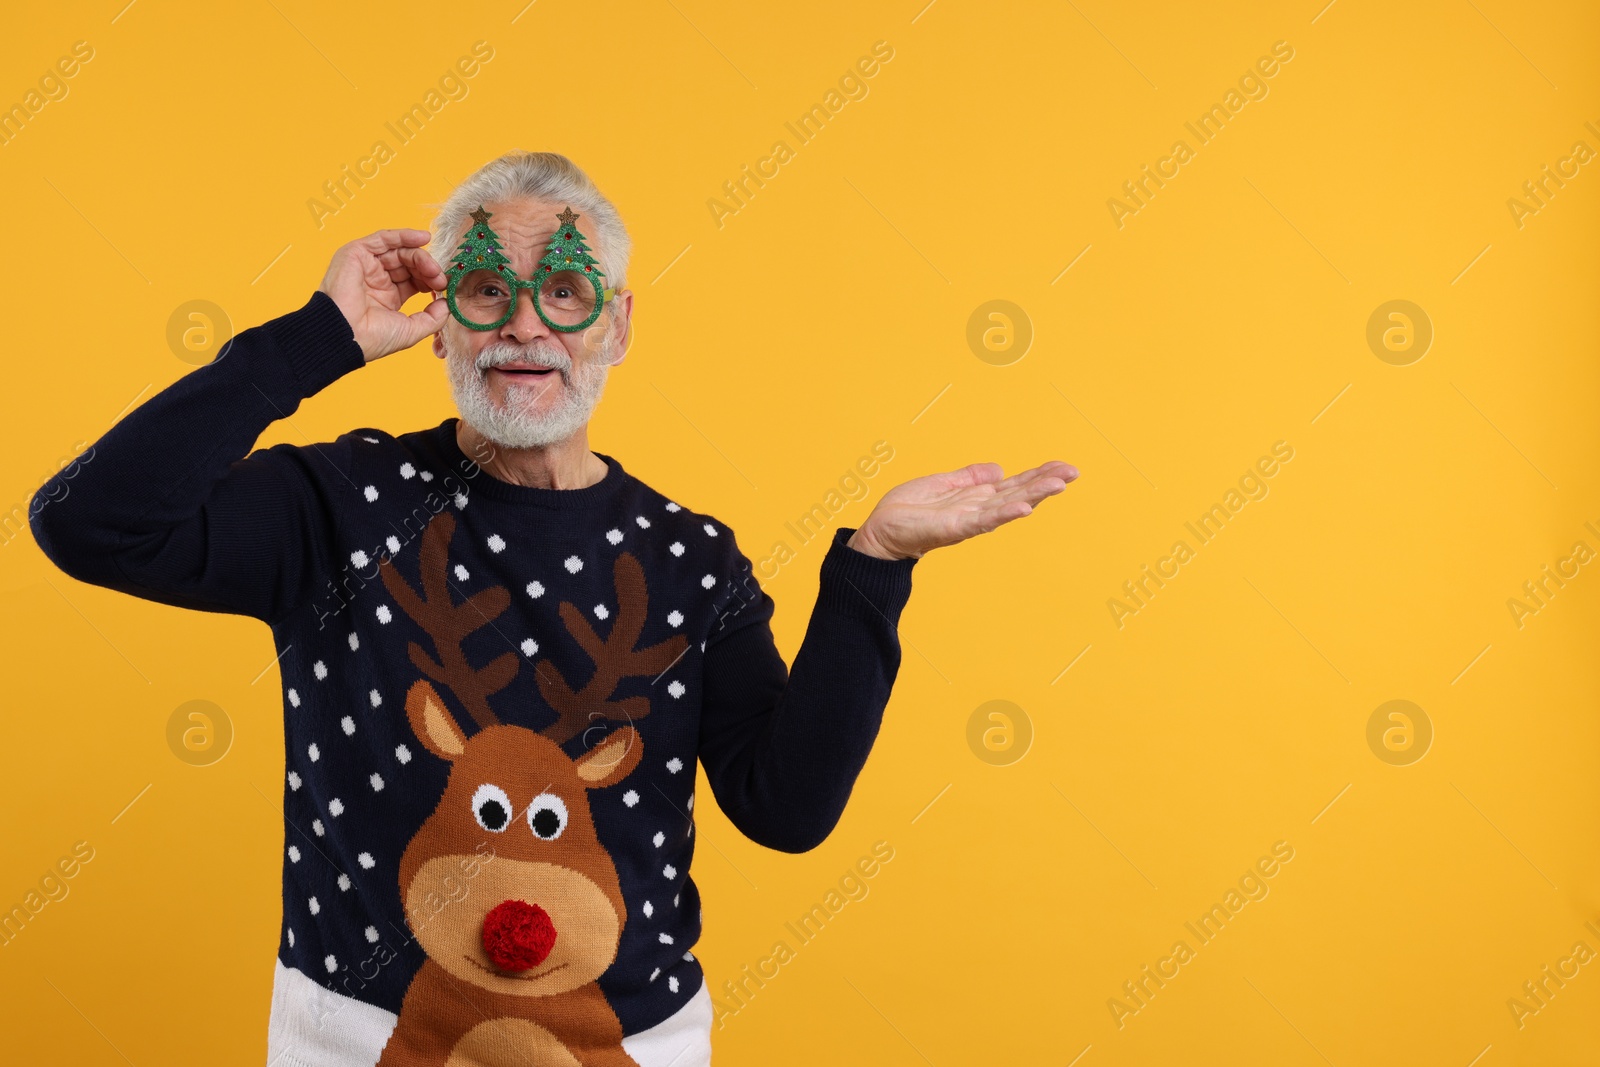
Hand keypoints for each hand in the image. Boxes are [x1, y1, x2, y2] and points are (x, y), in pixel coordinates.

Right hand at [317, 229, 450, 362]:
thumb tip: (447, 304)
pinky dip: (404, 235)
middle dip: (428, 269)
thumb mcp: (411, 330)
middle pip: (409, 264)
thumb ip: (433, 318)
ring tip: (433, 268)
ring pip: (399, 251)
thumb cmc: (372, 338)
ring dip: (421, 257)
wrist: (345, 335)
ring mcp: (366, 265)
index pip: (415, 280)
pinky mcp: (356, 253)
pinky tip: (423, 238)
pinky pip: (383, 239)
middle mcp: (376, 279)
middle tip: (441, 279)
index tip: (446, 287)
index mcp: (387, 297)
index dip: (431, 281)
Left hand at [846, 461, 1078, 560]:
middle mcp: (979, 510)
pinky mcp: (954, 528)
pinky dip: (1004, 514)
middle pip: (1019, 494)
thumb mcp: (943, 484)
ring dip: (1035, 496)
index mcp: (977, 498)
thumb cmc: (908, 511)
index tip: (1064, 465)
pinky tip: (1024, 509)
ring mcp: (969, 520)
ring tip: (1059, 485)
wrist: (881, 532)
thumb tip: (1000, 468)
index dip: (1039, 475)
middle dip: (1046, 483)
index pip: (1015, 485)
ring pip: (1008, 506)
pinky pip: (984, 521)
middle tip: (1074, 472)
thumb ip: (971, 477)